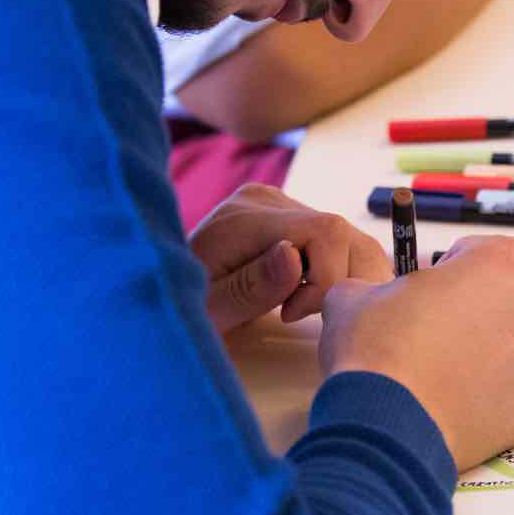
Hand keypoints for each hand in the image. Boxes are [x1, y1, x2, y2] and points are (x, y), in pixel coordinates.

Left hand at [188, 183, 391, 330]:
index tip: (290, 314)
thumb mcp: (210, 310)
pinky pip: (338, 244)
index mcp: (246, 216)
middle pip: (342, 232)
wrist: (164, 296)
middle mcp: (269, 200)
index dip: (326, 279)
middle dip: (337, 282)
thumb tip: (293, 256)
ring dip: (343, 279)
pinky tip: (306, 294)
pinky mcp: (292, 220)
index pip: (324, 232)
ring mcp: (283, 207)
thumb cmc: (184, 310)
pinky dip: (338, 274)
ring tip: (302, 304)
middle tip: (296, 312)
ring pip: (349, 237)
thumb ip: (251, 286)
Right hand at [317, 236, 513, 471]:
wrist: (390, 424)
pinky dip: (500, 393)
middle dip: (482, 313)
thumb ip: (382, 284)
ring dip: (495, 353)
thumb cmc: (380, 351)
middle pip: (512, 299)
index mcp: (505, 261)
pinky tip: (463, 400)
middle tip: (441, 337)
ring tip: (450, 373)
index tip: (432, 298)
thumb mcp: (358, 292)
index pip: (480, 255)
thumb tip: (379, 297)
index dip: (450, 276)